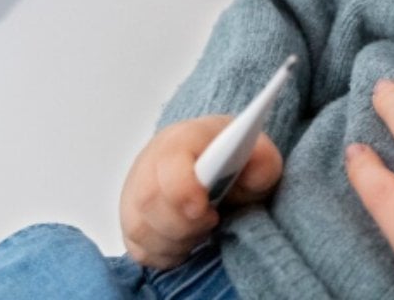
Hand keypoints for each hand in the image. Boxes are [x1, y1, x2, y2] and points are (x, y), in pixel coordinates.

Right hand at [119, 116, 282, 268]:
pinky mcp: (131, 223)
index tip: (206, 210)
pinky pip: (139, 250)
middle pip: (148, 201)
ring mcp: (134, 193)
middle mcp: (149, 164)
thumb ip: (262, 162)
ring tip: (203, 228)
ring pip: (140, 230)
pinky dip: (167, 255)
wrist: (216, 166)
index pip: (168, 161)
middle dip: (184, 223)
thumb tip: (255, 171)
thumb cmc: (233, 161)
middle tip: (213, 220)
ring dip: (177, 241)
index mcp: (181, 139)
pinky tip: (188, 240)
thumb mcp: (259, 156)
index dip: (183, 190)